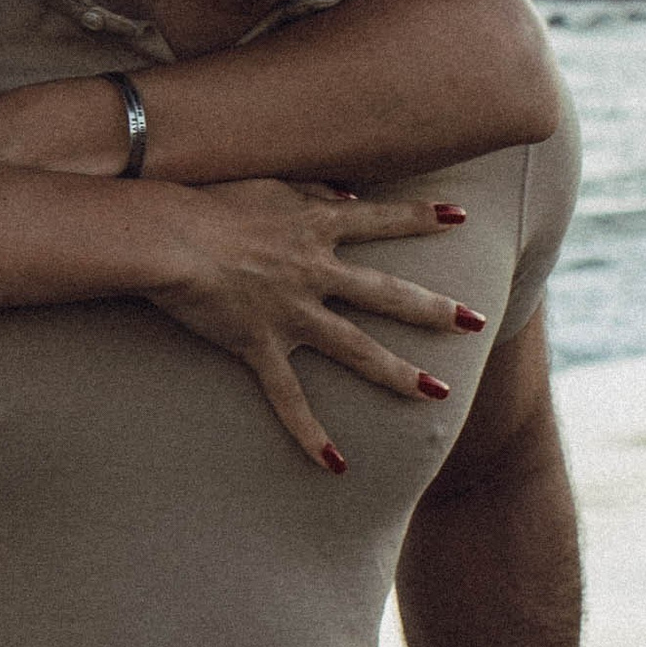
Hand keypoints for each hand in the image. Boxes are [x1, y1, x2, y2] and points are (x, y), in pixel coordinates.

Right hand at [138, 181, 477, 471]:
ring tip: (438, 394)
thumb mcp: (267, 181)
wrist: (169, 235)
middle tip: (476, 322)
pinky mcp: (260, 345)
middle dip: (434, 308)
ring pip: (357, 349)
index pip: (380, 219)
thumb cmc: (208, 199)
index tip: (460, 217)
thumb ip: (312, 188)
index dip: (421, 216)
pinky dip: (311, 434)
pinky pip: (290, 398)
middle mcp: (315, 272)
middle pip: (387, 293)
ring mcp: (292, 312)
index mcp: (315, 227)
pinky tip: (335, 465)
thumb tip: (348, 194)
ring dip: (399, 373)